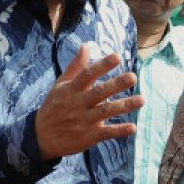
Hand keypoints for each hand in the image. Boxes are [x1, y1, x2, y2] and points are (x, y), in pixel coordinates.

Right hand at [35, 43, 145, 160]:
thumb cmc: (54, 107)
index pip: (87, 75)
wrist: (41, 138)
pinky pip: (107, 133)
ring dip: (125, 106)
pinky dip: (119, 130)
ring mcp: (84, 120)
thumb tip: (87, 46)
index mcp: (71, 89)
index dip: (102, 66)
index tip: (117, 56)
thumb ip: (76, 67)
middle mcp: (78, 104)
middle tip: (133, 77)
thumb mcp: (60, 86)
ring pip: (106, 111)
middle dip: (116, 84)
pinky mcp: (89, 136)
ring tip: (142, 99)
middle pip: (99, 92)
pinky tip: (133, 128)